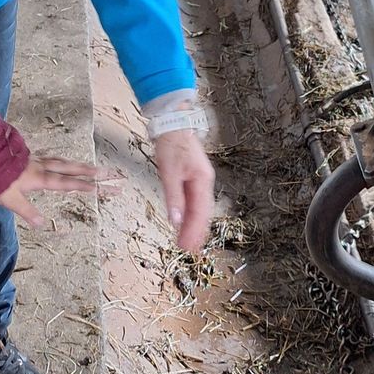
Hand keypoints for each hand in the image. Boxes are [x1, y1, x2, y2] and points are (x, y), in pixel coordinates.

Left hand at [0, 157, 106, 227]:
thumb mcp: (10, 199)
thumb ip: (27, 211)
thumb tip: (41, 224)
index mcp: (39, 178)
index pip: (66, 183)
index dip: (83, 185)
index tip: (99, 187)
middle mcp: (41, 168)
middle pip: (70, 169)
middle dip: (89, 172)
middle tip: (107, 172)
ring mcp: (35, 161)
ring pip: (62, 162)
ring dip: (77, 165)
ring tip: (90, 167)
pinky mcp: (28, 158)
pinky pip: (51, 158)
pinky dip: (61, 160)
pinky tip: (59, 161)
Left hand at [154, 129, 214, 250]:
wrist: (172, 123)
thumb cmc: (171, 144)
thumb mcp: (168, 173)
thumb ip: (173, 198)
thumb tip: (176, 220)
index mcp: (202, 181)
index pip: (200, 213)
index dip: (194, 232)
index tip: (187, 247)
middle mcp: (205, 182)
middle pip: (203, 213)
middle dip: (196, 232)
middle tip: (189, 250)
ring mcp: (200, 180)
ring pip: (200, 208)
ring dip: (194, 225)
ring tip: (188, 241)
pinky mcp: (193, 178)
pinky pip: (195, 201)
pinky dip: (191, 214)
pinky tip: (185, 221)